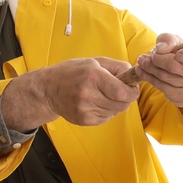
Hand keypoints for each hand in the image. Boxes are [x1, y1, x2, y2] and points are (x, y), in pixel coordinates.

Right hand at [2, 56, 137, 128]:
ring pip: (115, 111)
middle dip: (125, 98)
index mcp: (93, 76)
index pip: (123, 92)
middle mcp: (89, 94)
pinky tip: (94, 103)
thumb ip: (117, 67)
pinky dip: (105, 111)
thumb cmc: (73, 72)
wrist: (48, 89)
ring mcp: (85, 109)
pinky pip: (106, 118)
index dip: (132, 92)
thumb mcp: (94, 62)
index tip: (132, 88)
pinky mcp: (84, 120)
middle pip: (122, 104)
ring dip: (114, 104)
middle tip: (117, 91)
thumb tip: (135, 75)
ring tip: (101, 95)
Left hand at [131, 33, 182, 118]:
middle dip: (157, 58)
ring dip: (149, 67)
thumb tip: (160, 48)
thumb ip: (170, 39)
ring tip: (142, 60)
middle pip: (175, 66)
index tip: (177, 53)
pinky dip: (148, 76)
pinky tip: (142, 70)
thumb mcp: (181, 43)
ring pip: (165, 76)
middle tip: (151, 54)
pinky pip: (161, 86)